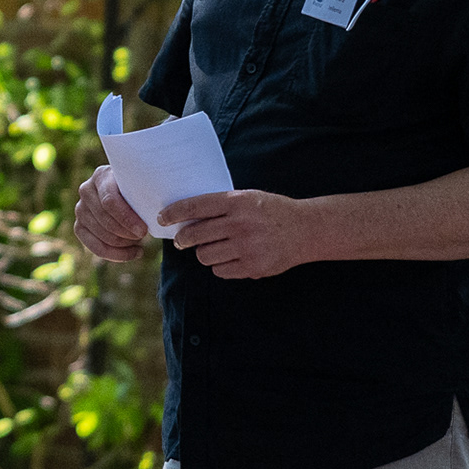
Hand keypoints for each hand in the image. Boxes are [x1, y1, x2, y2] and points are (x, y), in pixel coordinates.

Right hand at [75, 165, 148, 260]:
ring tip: (140, 242)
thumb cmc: (139, 190)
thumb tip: (156, 214)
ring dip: (124, 244)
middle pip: (105, 220)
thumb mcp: (142, 185)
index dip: (126, 219)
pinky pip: (94, 247)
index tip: (144, 230)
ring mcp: (80, 209)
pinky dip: (116, 255)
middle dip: (127, 233)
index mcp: (101, 176)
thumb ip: (145, 192)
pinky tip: (133, 253)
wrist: (128, 194)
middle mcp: (86, 190)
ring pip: (101, 235)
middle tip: (144, 236)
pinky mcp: (79, 226)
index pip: (109, 202)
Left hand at [161, 190, 309, 279]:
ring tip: (215, 247)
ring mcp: (247, 247)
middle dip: (183, 240)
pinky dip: (221, 266)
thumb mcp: (247, 198)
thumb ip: (220, 206)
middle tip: (182, 241)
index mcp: (237, 202)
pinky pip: (220, 271)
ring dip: (205, 253)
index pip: (195, 207)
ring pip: (205, 255)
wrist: (306, 229)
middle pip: (195, 235)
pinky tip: (231, 257)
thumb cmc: (270, 211)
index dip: (174, 213)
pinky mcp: (254, 267)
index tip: (162, 218)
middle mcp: (240, 224)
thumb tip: (184, 217)